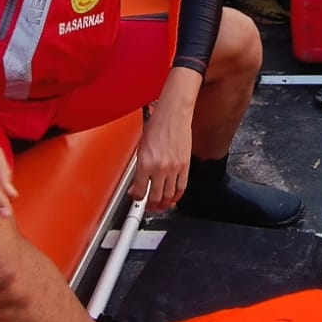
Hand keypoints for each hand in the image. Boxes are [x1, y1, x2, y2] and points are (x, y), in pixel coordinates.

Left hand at [132, 69, 200, 211]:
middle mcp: (159, 168)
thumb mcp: (141, 147)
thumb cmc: (157, 126)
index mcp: (145, 163)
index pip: (139, 191)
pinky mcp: (185, 166)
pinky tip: (173, 197)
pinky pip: (181, 187)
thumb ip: (140, 168)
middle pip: (155, 197)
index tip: (137, 197)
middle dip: (151, 205)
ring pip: (168, 195)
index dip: (137, 198)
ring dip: (164, 203)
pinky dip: (177, 196)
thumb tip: (138, 184)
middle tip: (149, 207)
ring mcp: (173, 168)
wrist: (173, 114)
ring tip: (161, 205)